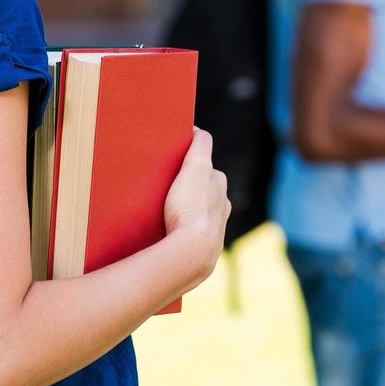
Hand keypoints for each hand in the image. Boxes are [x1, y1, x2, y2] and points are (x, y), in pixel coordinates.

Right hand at [163, 129, 231, 284]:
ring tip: (163, 213)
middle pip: (203, 193)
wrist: (190, 255)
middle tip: (166, 188)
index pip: (207, 170)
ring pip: (197, 217)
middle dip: (189, 189)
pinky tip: (166, 235)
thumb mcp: (196, 167)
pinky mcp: (200, 254)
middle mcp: (221, 211)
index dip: (191, 165)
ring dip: (184, 213)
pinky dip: (180, 234)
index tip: (175, 165)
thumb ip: (200, 145)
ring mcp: (212, 234)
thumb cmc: (192, 209)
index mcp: (220, 191)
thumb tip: (197, 131)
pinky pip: (188, 239)